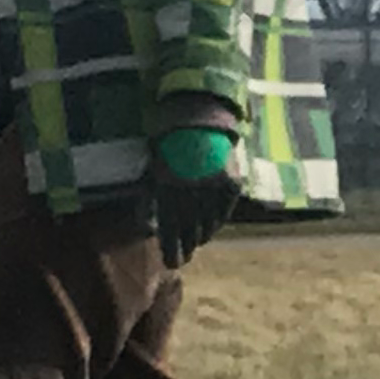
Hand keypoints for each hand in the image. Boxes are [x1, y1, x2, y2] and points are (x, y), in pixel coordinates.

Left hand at [150, 104, 239, 259]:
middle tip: (183, 259)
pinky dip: (216, 222)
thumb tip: (148, 227)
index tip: (171, 263)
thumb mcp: (154, 167)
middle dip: (185, 246)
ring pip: (207, 223)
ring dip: (200, 236)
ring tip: (196, 244)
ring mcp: (213, 188)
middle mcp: (191, 191)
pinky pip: (223, 212)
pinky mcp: (231, 184)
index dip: (171, 248)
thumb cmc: (168, 140)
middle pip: (189, 230)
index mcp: (168, 187)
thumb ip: (151, 197)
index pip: (170, 228)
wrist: (199, 114)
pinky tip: (210, 229)